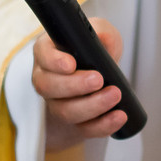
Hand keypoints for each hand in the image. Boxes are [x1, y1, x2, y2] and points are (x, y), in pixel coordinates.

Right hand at [33, 20, 126, 149]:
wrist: (103, 74)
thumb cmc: (95, 49)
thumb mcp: (101, 32)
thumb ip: (102, 31)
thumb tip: (103, 38)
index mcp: (48, 52)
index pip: (42, 56)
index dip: (54, 62)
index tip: (71, 64)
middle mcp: (46, 79)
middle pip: (48, 88)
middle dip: (75, 86)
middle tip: (99, 80)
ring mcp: (57, 103)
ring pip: (64, 112)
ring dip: (92, 106)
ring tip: (115, 95)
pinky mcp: (74, 122)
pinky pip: (83, 129)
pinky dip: (102, 125)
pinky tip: (118, 116)